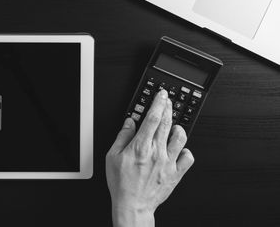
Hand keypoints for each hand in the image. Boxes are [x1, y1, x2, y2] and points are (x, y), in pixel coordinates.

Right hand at [106, 90, 194, 226]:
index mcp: (140, 146)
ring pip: (181, 137)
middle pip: (167, 122)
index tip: (161, 95)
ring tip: (173, 126)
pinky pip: (188, 157)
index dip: (158, 102)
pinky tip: (179, 149)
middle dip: (168, 107)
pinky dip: (186, 150)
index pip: (153, 117)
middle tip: (168, 100)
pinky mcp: (176, 174)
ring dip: (178, 127)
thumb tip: (129, 122)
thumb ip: (122, 137)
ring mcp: (168, 162)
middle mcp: (157, 152)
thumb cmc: (121, 184)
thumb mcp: (112, 157)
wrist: (133, 205)